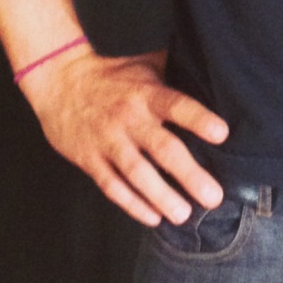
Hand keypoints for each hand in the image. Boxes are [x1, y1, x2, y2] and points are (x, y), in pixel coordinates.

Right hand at [19, 47, 227, 226]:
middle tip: (213, 197)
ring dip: (162, 197)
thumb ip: (174, 73)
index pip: (178, 106)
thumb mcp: (144, 64)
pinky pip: (113, 186)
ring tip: (184, 215)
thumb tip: (212, 75)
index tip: (222, 134)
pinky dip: (132, 204)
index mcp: (147, 94)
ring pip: (138, 174)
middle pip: (163, 148)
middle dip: (189, 174)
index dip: (199, 119)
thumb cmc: (112, 73)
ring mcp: (109, 141)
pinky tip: (153, 217)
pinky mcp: (90, 159)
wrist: (60, 80)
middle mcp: (130, 119)